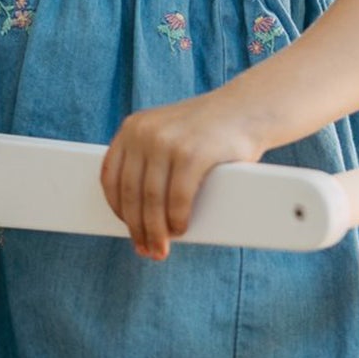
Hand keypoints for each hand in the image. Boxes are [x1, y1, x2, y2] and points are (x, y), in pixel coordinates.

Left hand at [100, 93, 261, 259]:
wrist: (247, 109)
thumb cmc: (206, 131)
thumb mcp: (166, 132)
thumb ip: (147, 159)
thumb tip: (135, 213)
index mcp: (132, 127)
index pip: (111, 176)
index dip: (117, 209)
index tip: (127, 229)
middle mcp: (145, 132)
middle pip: (131, 192)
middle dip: (138, 227)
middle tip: (147, 249)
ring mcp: (168, 141)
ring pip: (152, 199)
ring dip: (156, 230)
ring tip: (161, 247)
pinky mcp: (193, 153)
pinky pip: (178, 197)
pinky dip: (177, 219)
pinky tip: (180, 228)